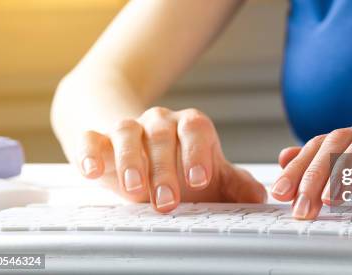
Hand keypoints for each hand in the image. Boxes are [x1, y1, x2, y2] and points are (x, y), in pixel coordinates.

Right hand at [75, 107, 265, 212]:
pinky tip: (92, 171)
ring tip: (135, 190)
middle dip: (165, 170)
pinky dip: (90, 153)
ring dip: (130, 160)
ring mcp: (129, 127)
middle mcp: (160, 122)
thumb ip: (234, 183)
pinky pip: (92, 138)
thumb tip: (260, 197)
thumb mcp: (211, 174)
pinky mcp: (99, 138)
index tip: (199, 179)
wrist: (141, 149)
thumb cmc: (180, 164)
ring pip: (127, 131)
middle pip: (162, 135)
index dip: (198, 152)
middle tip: (168, 203)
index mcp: (190, 126)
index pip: (196, 128)